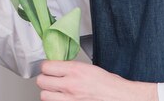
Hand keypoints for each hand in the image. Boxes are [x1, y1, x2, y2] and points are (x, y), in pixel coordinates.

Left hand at [36, 61, 157, 100]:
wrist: (122, 98)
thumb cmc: (111, 85)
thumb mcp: (90, 68)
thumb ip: (72, 68)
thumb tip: (60, 67)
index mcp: (75, 70)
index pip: (46, 66)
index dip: (47, 67)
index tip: (49, 68)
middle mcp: (70, 85)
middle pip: (41, 81)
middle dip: (45, 79)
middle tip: (51, 79)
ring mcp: (69, 99)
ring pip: (44, 96)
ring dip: (48, 93)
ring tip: (55, 91)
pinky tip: (62, 99)